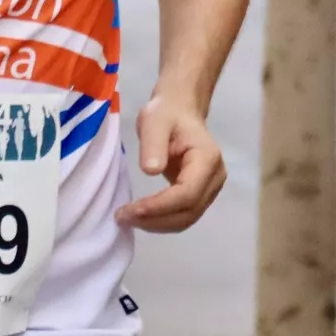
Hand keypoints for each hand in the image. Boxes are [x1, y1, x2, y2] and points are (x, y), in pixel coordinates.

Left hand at [120, 94, 227, 231]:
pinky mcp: (199, 193)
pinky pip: (183, 213)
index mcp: (207, 160)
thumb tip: (150, 171)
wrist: (179, 111)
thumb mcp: (154, 122)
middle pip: (189, 210)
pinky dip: (162, 220)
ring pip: (187, 217)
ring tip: (126, 220)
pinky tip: (140, 217)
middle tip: (121, 218)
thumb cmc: (166, 114)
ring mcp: (209, 188)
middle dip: (156, 219)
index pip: (187, 193)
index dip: (160, 206)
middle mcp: (214, 178)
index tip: (132, 210)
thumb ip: (153, 145)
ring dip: (157, 224)